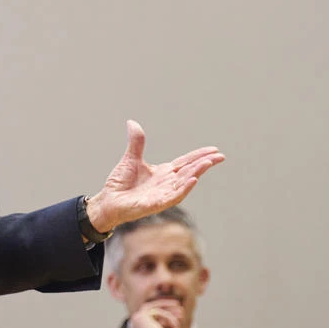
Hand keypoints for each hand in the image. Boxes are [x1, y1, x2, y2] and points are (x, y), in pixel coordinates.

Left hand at [86, 120, 224, 233]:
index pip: (185, 162)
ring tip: (208, 163)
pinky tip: (193, 180)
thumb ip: (136, 142)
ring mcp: (163, 194)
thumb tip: (132, 123)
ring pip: (185, 182)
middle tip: (220, 156)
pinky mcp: (157, 204)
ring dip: (197, 173)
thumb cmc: (120, 183)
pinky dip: (184, 188)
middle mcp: (167, 183)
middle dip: (204, 163)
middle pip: (189, 171)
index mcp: (164, 172)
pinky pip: (174, 196)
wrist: (108, 201)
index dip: (199, 156)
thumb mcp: (130, 158)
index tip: (214, 150)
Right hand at [128, 300, 183, 327]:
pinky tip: (174, 324)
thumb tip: (177, 319)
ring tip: (181, 312)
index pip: (150, 318)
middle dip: (167, 309)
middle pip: (151, 310)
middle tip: (179, 308)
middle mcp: (135, 326)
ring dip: (169, 310)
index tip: (174, 314)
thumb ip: (170, 327)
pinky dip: (168, 317)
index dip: (163, 314)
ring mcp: (136, 320)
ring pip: (155, 309)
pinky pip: (158, 311)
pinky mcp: (140, 316)